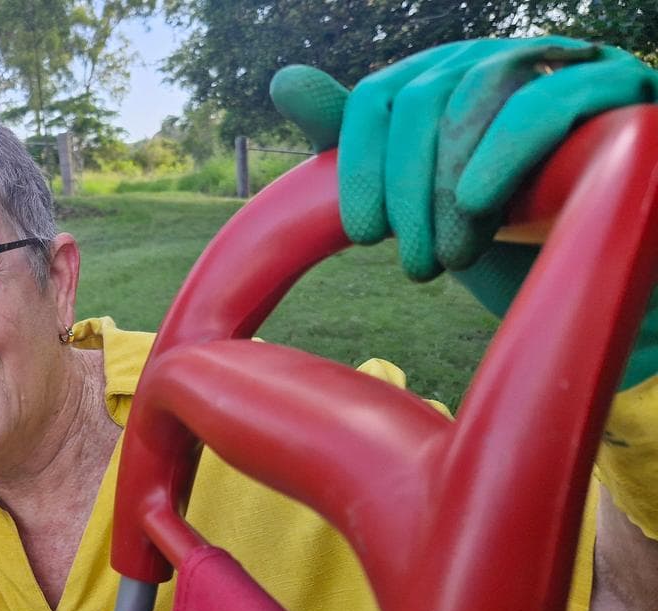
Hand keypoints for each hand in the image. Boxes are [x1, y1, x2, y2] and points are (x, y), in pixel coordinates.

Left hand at [270, 36, 656, 388]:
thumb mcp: (418, 189)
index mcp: (436, 77)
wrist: (593, 256)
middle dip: (408, 191)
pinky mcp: (615, 83)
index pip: (376, 98)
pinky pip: (545, 102)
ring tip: (450, 259)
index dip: (360, 165)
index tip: (363, 234)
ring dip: (451, 187)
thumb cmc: (496, 224)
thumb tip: (284, 79)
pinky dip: (502, 151)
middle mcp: (488, 57)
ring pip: (475, 98)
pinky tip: (476, 201)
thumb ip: (355, 138)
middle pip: (420, 100)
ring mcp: (552, 61)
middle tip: (415, 265)